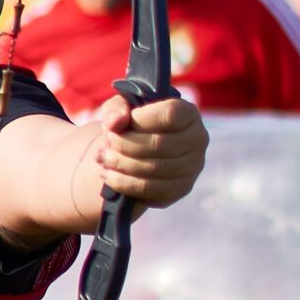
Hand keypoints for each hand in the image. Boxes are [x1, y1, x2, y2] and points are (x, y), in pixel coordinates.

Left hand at [92, 90, 206, 212]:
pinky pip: (151, 190)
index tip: (120, 124)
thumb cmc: (132, 125)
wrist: (138, 152)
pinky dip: (124, 183)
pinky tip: (108, 176)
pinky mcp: (182, 189)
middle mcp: (198, 139)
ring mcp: (193, 166)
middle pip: (159, 144)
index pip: (169, 114)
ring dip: (121, 165)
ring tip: (102, 159)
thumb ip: (116, 109)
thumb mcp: (121, 109)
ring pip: (154, 169)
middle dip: (124, 145)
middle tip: (104, 146)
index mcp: (188, 113)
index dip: (140, 120)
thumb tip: (115, 123)